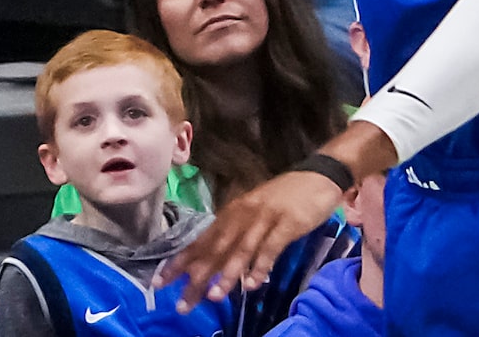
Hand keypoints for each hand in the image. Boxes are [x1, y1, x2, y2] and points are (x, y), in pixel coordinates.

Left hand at [159, 169, 346, 309]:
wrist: (317, 176)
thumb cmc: (284, 198)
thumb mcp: (255, 214)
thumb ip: (238, 236)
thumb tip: (217, 264)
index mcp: (232, 212)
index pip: (202, 240)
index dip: (181, 261)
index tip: (161, 281)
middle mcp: (243, 214)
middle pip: (216, 248)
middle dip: (197, 275)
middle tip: (181, 301)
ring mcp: (264, 218)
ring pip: (240, 248)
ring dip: (226, 273)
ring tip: (213, 296)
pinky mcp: (287, 223)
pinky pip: (270, 247)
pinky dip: (260, 266)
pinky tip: (251, 284)